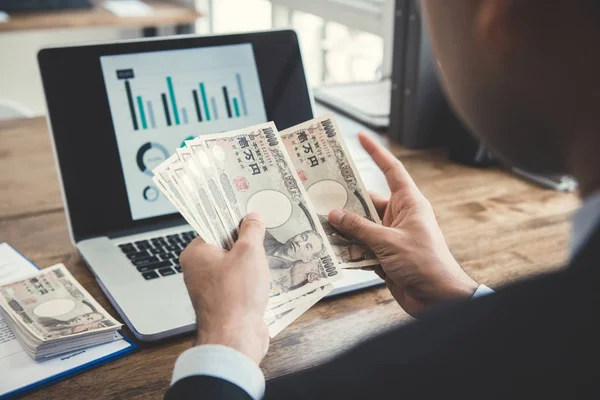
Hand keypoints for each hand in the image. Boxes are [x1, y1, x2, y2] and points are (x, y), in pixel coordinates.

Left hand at [179, 213, 269, 363]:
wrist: (235, 338)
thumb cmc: (235, 296)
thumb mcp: (249, 252)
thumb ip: (252, 231)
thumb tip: (253, 218)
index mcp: (196, 254)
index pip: (215, 227)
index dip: (235, 221)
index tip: (251, 216)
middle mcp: (199, 271)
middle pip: (226, 246)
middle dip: (247, 245)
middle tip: (262, 240)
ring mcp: (211, 288)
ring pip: (235, 266)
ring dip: (252, 265)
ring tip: (265, 263)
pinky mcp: (224, 303)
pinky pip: (240, 284)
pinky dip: (252, 282)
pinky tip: (265, 282)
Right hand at [328, 133, 478, 316]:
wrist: (439, 300)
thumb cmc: (425, 264)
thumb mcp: (389, 242)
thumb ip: (360, 229)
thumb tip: (334, 214)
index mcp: (409, 204)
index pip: (391, 171)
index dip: (376, 153)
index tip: (361, 137)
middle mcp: (399, 217)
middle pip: (367, 202)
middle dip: (345, 201)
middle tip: (320, 193)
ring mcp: (391, 237)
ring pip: (360, 227)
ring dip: (343, 229)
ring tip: (319, 224)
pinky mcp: (384, 256)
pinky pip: (361, 247)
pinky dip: (348, 249)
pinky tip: (331, 250)